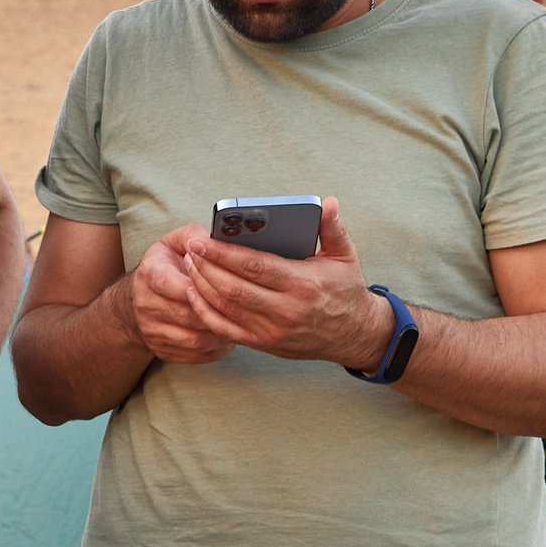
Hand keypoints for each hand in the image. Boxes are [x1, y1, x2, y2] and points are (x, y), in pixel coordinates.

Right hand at [126, 225, 236, 364]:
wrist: (139, 298)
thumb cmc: (167, 266)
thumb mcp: (174, 243)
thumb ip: (195, 236)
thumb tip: (215, 238)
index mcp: (149, 273)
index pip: (174, 283)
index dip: (202, 285)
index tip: (223, 282)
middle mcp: (145, 304)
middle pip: (188, 315)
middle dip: (218, 312)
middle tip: (244, 309)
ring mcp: (151, 330)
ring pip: (194, 339)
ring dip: (221, 334)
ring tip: (240, 324)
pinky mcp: (160, 350)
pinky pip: (193, 356)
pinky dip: (216, 350)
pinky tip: (228, 338)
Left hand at [177, 198, 394, 367]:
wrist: (355, 335)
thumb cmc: (346, 289)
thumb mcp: (345, 256)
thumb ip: (333, 227)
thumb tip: (329, 202)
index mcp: (303, 284)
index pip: (254, 265)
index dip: (223, 252)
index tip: (201, 239)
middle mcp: (286, 310)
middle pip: (233, 287)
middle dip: (205, 266)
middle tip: (190, 248)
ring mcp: (273, 330)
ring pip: (225, 307)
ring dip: (201, 284)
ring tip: (190, 263)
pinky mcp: (264, 344)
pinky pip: (225, 329)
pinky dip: (205, 311)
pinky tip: (193, 293)